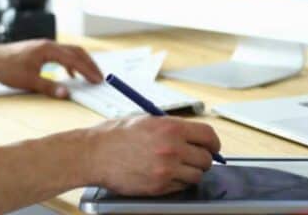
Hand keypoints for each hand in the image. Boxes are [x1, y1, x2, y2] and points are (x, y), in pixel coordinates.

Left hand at [0, 39, 102, 97]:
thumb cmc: (7, 68)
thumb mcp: (29, 81)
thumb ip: (49, 87)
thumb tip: (66, 94)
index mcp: (49, 50)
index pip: (74, 60)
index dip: (88, 71)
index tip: (98, 80)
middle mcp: (49, 45)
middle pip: (77, 52)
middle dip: (90, 65)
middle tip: (99, 77)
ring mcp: (45, 46)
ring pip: (70, 52)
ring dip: (81, 63)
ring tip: (89, 75)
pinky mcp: (40, 50)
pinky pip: (62, 54)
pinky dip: (70, 63)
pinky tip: (69, 74)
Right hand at [85, 116, 221, 195]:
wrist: (94, 154)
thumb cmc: (117, 135)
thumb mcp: (148, 120)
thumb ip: (173, 127)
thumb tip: (195, 136)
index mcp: (171, 128)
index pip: (208, 136)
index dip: (213, 143)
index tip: (213, 146)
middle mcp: (172, 148)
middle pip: (206, 158)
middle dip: (204, 158)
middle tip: (196, 158)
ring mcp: (166, 169)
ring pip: (196, 175)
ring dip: (192, 172)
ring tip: (179, 167)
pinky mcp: (158, 186)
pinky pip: (180, 187)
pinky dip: (178, 183)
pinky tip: (165, 175)